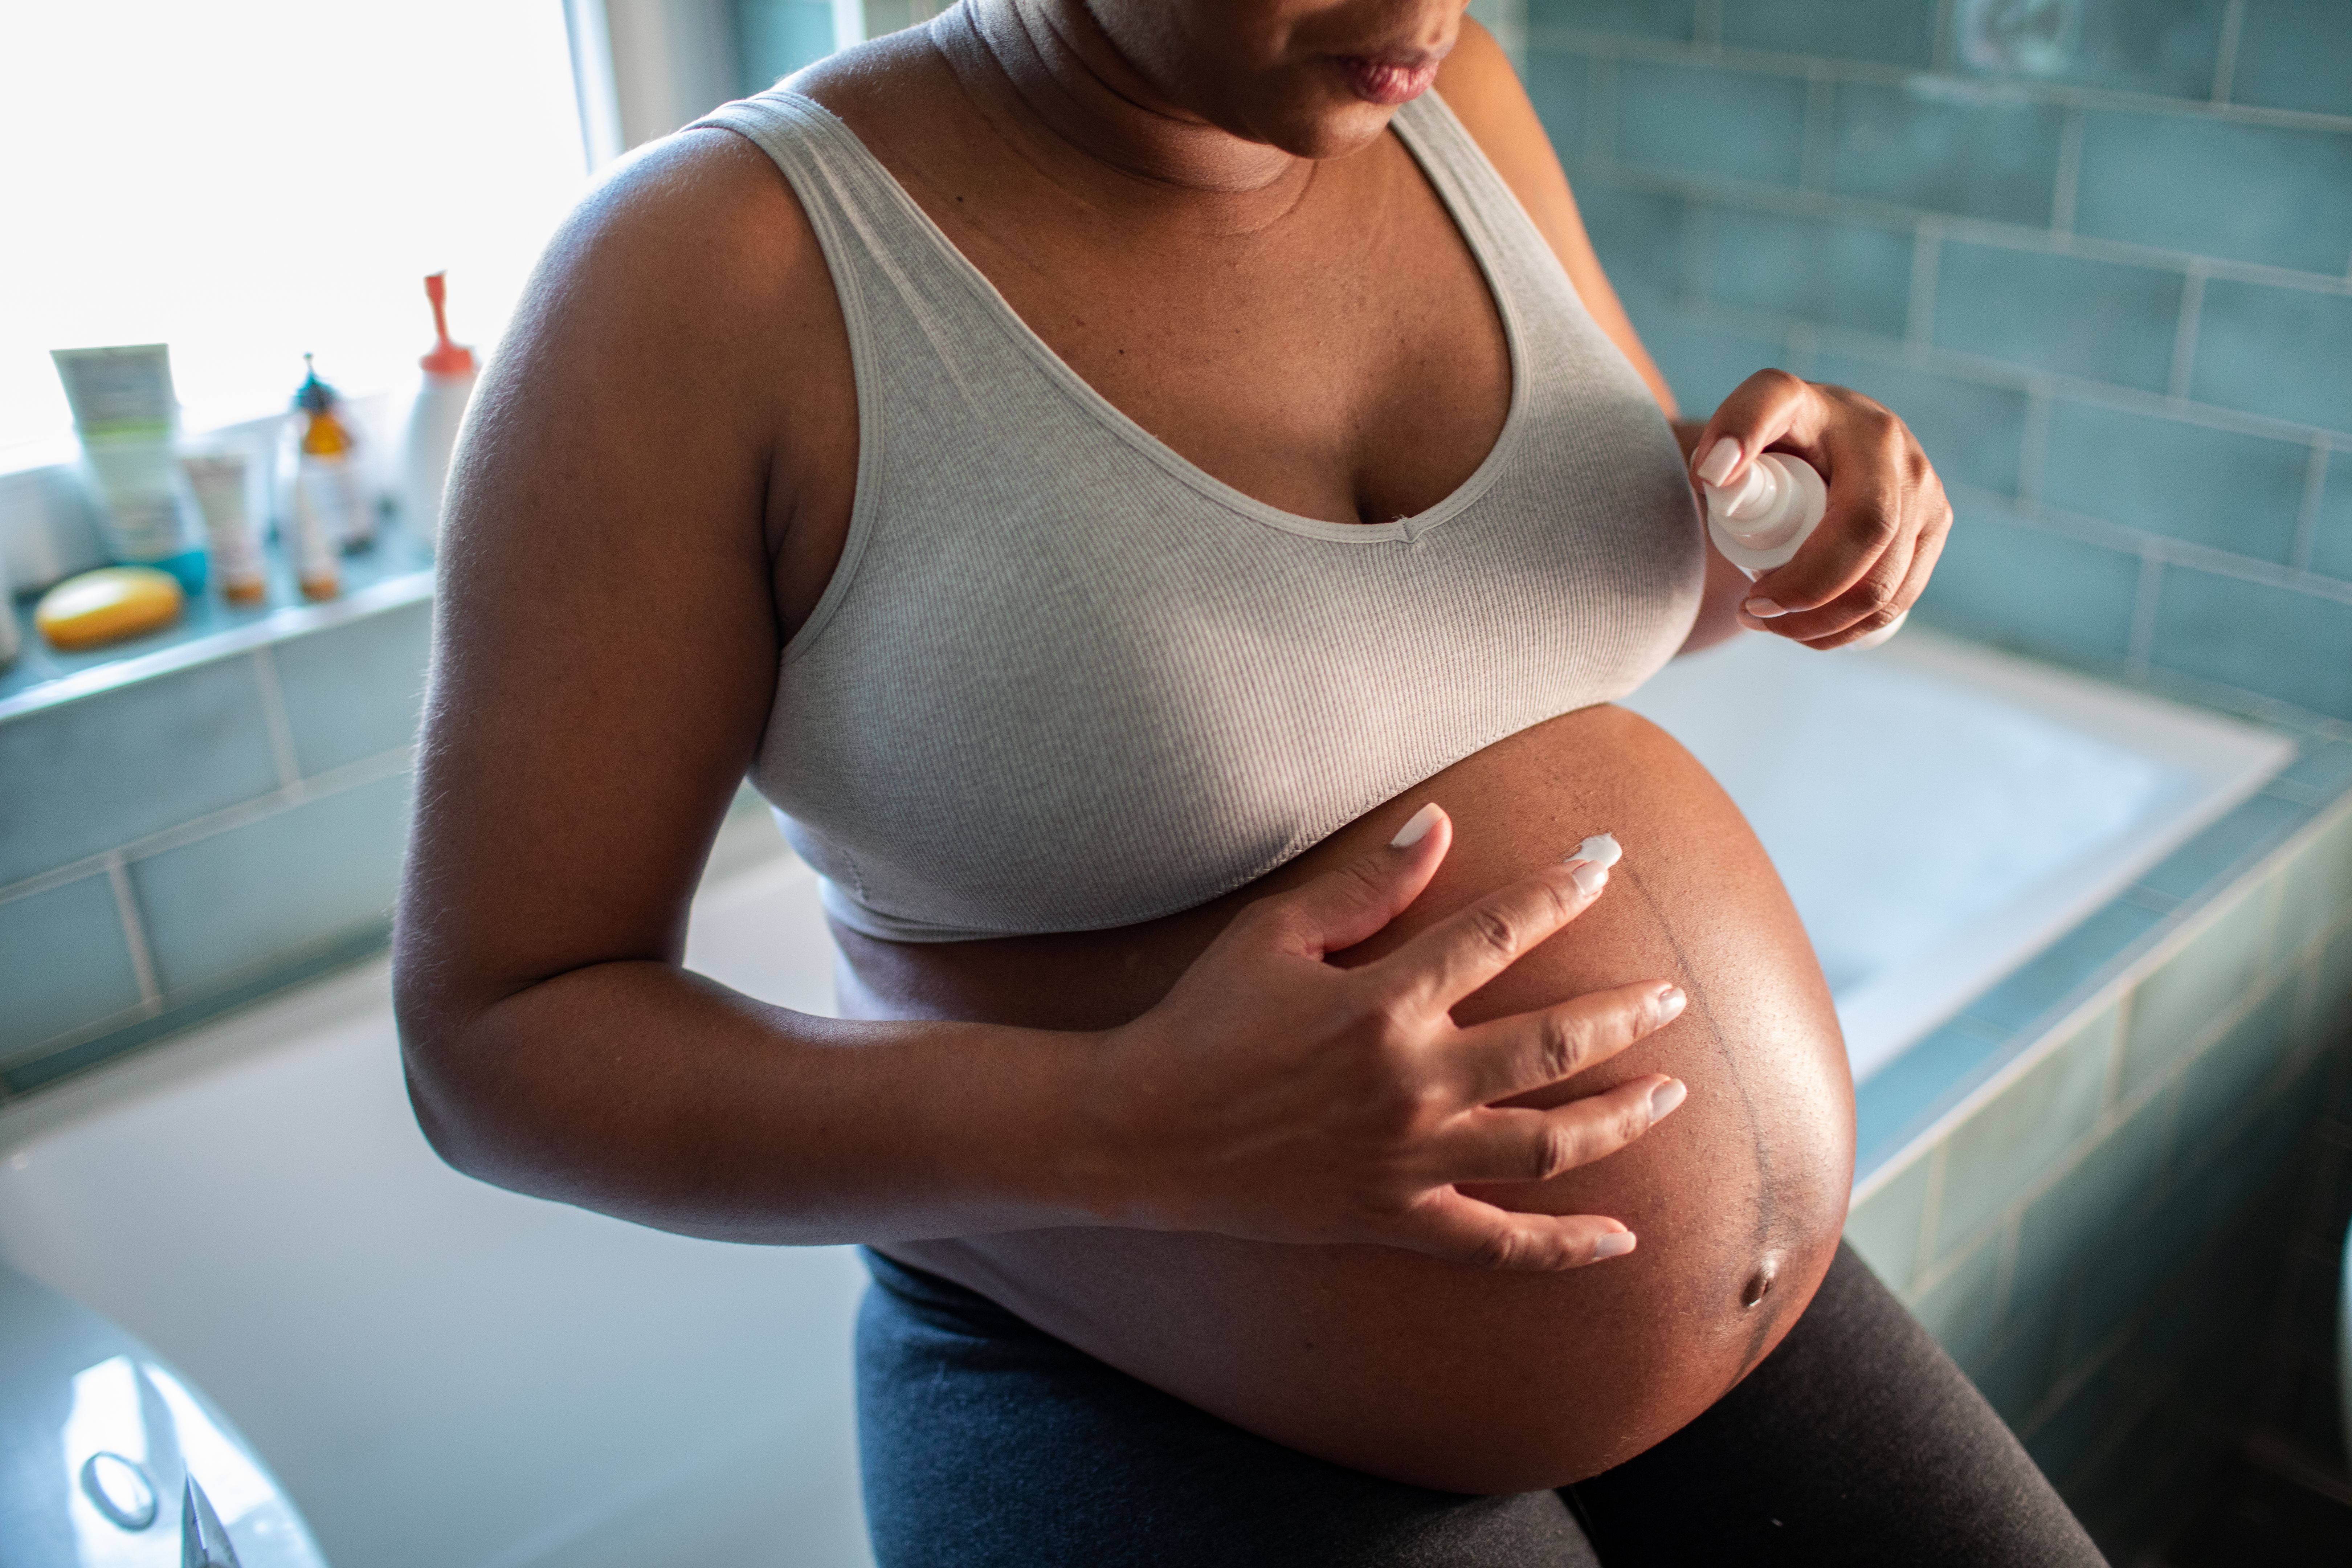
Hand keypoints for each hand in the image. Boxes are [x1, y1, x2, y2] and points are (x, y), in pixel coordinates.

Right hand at [1083, 805, 1687, 1270]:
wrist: (1141, 1134)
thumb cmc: (1201, 1021)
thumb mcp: (1274, 935)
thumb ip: (1366, 886)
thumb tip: (1440, 825)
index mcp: (1384, 1002)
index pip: (1499, 933)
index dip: (1561, 893)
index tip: (1606, 865)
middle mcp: (1413, 1082)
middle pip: (1552, 1045)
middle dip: (1625, 1014)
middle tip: (1671, 995)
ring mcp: (1411, 1159)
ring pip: (1548, 1142)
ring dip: (1621, 1116)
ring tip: (1671, 1093)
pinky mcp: (1395, 1219)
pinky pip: (1498, 1243)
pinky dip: (1565, 1246)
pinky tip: (1621, 1237)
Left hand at [1690, 370, 1953, 650]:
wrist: (1826, 428)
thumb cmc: (1782, 426)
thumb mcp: (1759, 408)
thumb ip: (1736, 424)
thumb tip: (1713, 475)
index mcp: (1866, 434)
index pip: (1857, 518)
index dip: (1807, 572)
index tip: (1753, 596)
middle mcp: (1906, 464)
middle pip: (1875, 563)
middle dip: (1808, 604)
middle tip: (1751, 613)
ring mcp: (1928, 499)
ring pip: (1889, 593)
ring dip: (1824, 625)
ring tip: (1767, 622)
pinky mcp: (1932, 530)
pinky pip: (1898, 599)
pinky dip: (1848, 626)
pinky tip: (1805, 627)